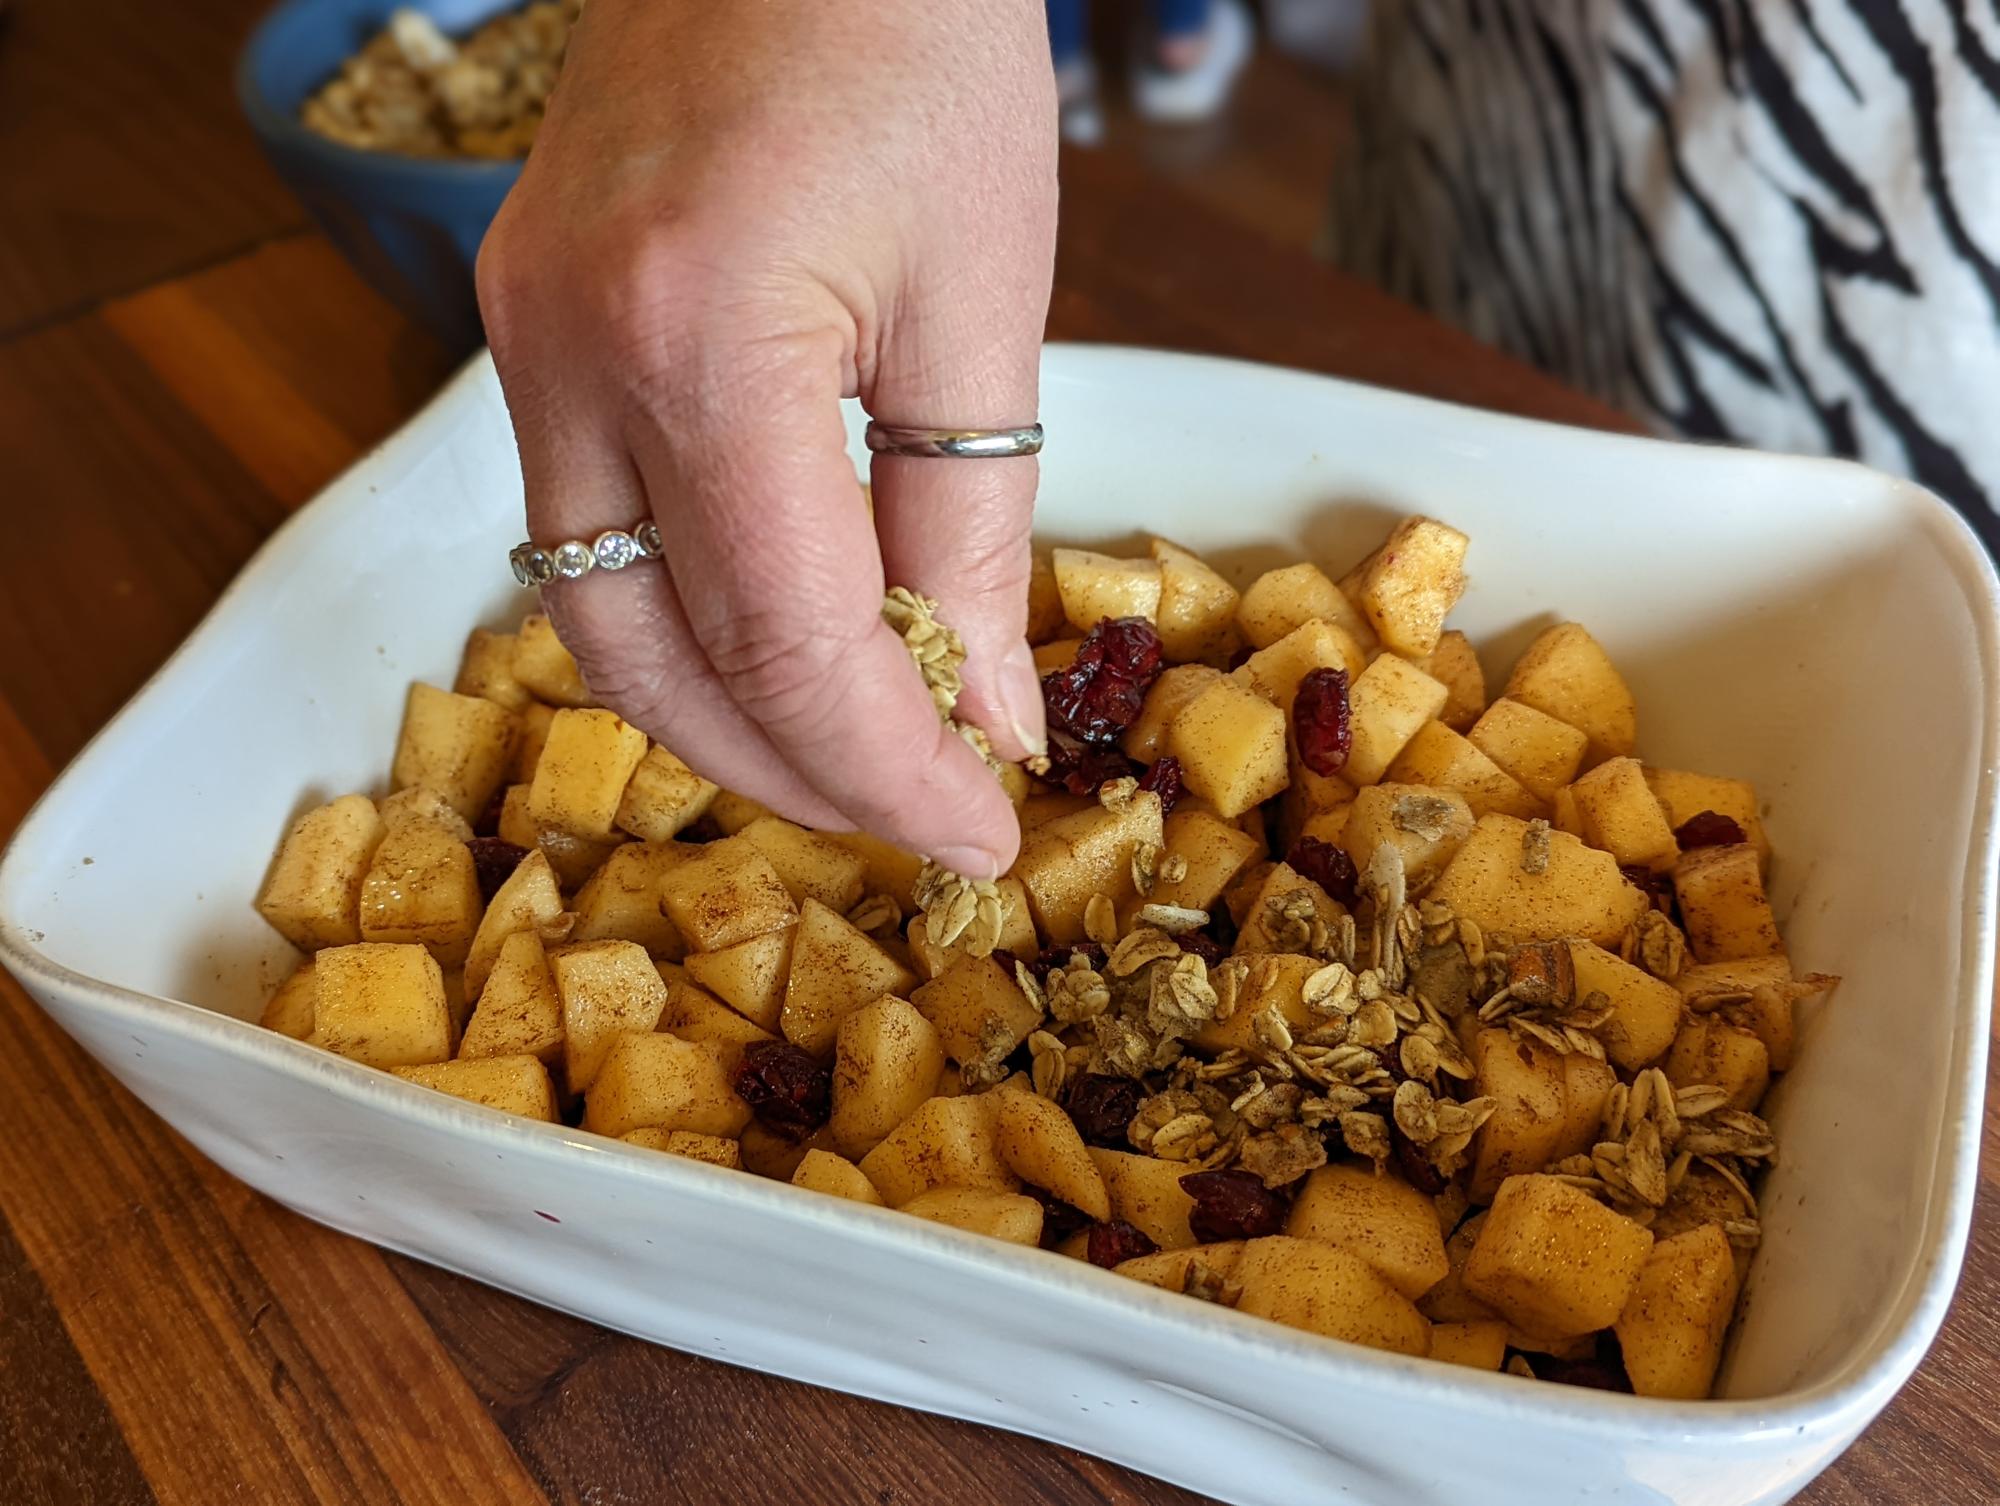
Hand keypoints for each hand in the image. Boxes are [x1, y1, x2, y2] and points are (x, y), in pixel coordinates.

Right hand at [477, 0, 1056, 877]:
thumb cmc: (911, 40)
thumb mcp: (981, 296)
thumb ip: (970, 527)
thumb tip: (975, 711)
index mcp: (700, 342)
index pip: (787, 645)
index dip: (887, 769)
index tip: (977, 830)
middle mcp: (568, 356)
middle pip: (652, 664)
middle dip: (790, 773)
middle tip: (916, 814)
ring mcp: (521, 339)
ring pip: (593, 617)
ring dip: (721, 715)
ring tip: (852, 755)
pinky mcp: (525, 324)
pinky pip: (585, 530)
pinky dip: (683, 618)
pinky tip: (775, 641)